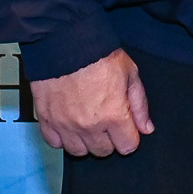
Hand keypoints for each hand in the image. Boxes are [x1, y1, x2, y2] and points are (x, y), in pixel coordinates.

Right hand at [31, 49, 152, 155]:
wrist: (65, 42)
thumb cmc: (99, 55)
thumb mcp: (130, 74)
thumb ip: (140, 105)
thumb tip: (146, 128)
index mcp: (114, 116)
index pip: (127, 147)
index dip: (129, 136)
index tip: (125, 126)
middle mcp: (89, 126)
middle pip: (103, 151)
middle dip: (108, 139)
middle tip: (106, 121)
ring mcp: (65, 125)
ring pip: (78, 151)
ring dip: (85, 141)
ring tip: (87, 123)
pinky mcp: (46, 119)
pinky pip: (54, 143)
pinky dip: (62, 137)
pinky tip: (68, 123)